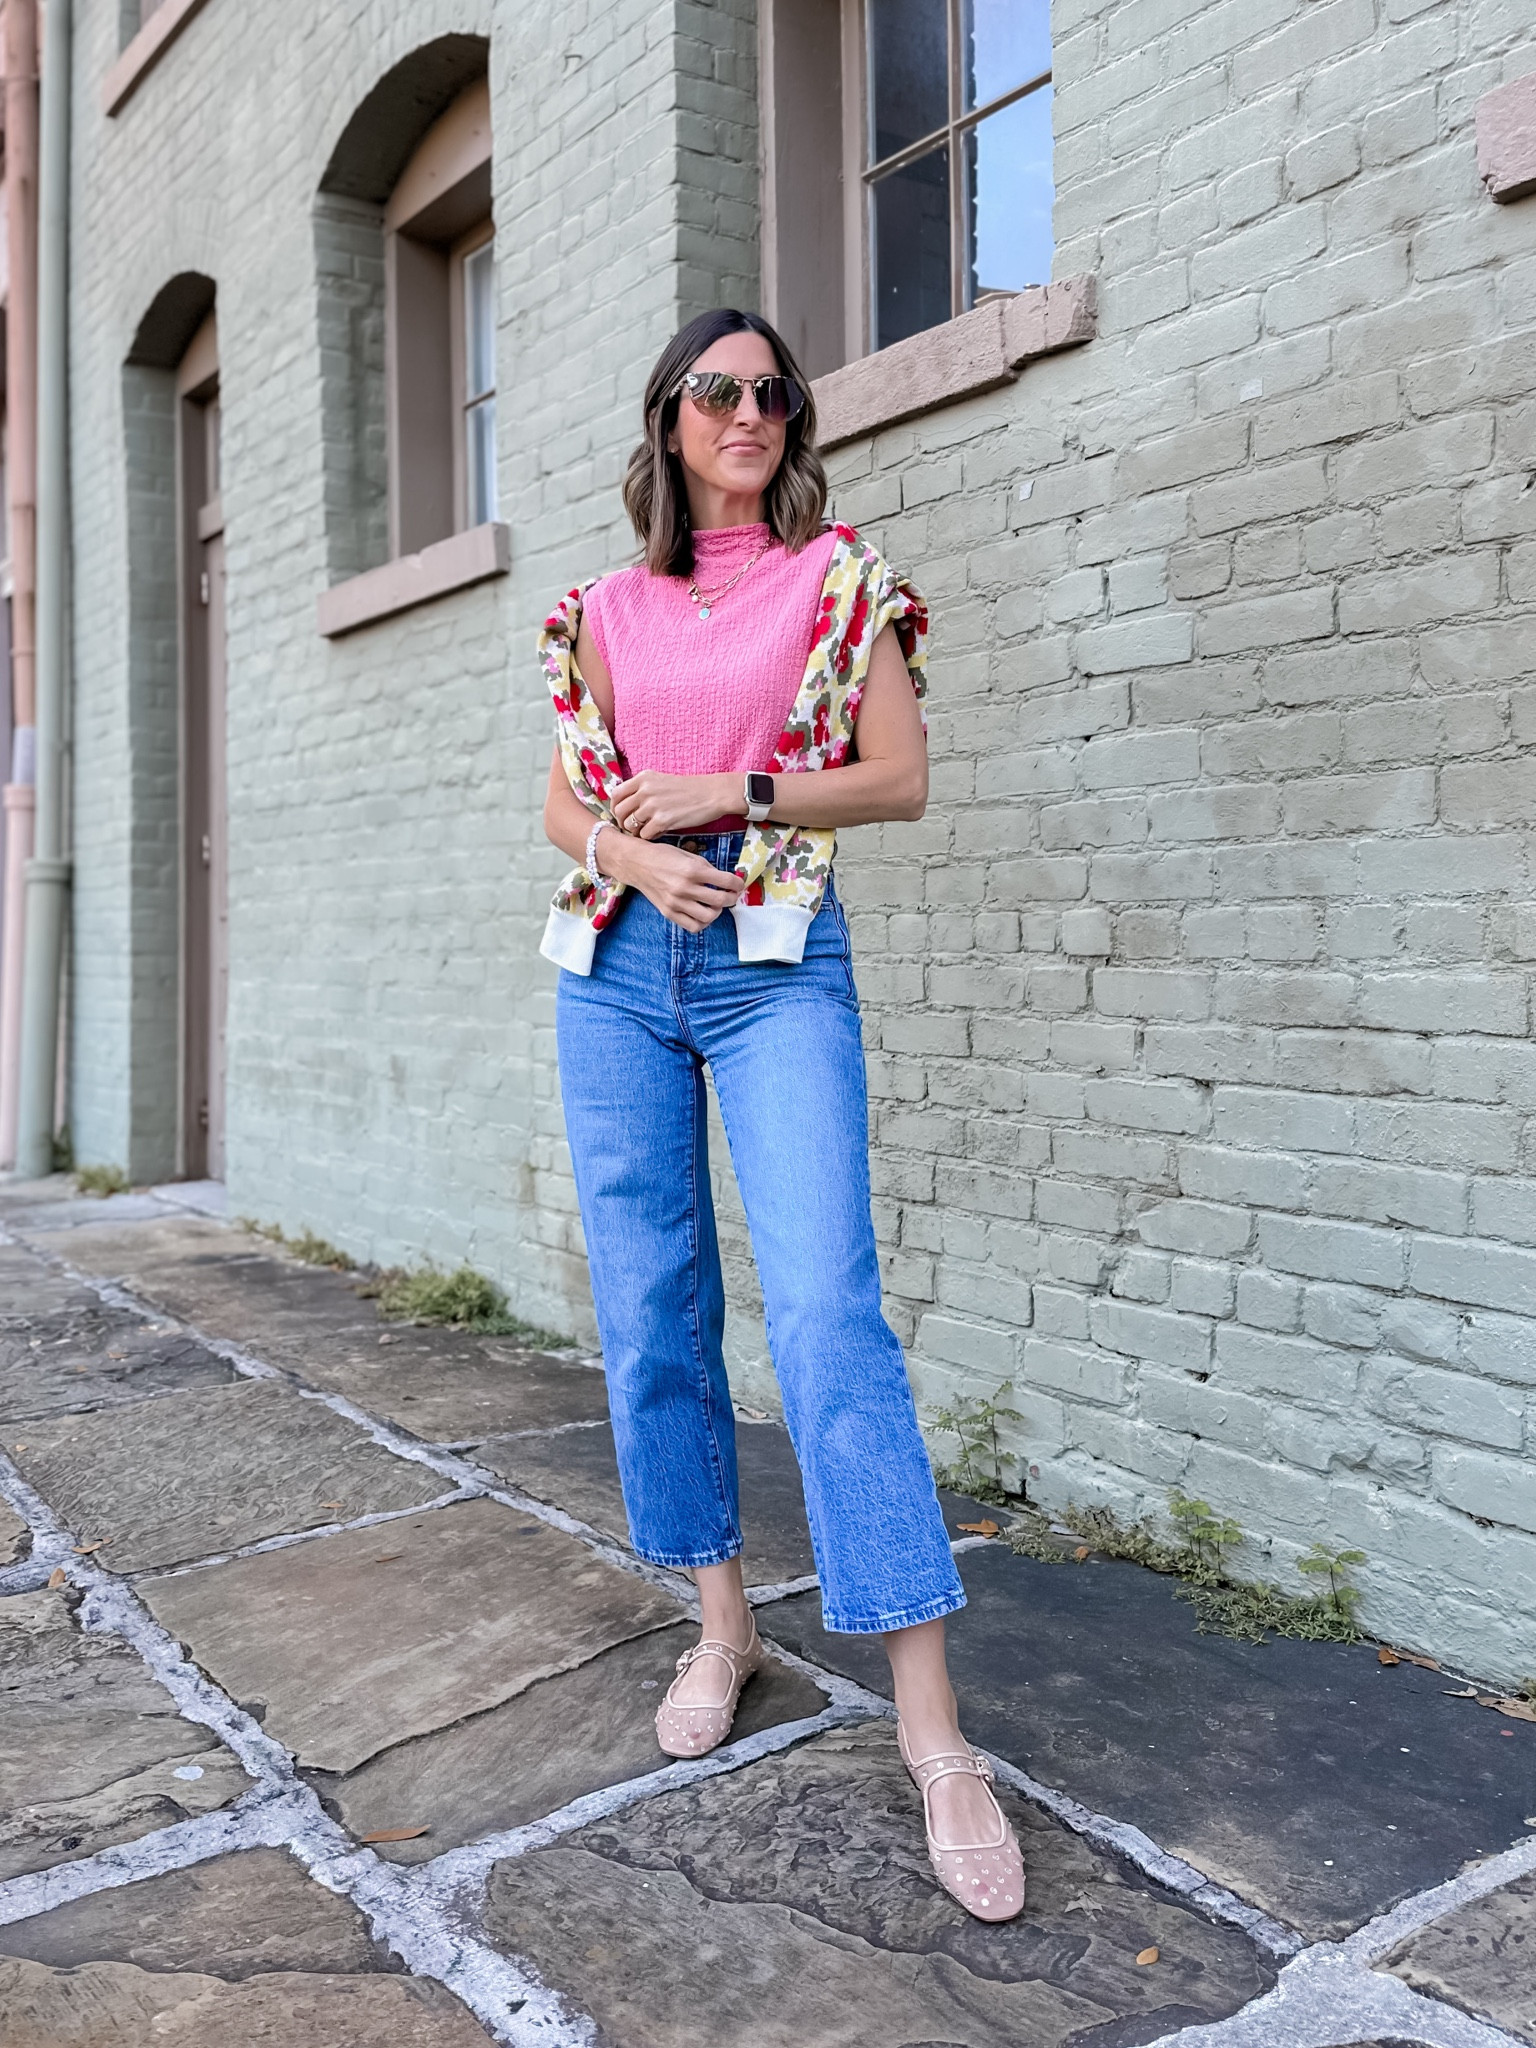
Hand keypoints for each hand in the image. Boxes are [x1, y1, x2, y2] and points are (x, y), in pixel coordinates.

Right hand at [601, 832, 744, 932]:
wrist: (637, 864)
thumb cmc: (662, 856)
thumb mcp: (688, 855)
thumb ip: (707, 868)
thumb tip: (725, 880)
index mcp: (693, 870)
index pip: (726, 881)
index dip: (738, 884)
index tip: (739, 884)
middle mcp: (685, 887)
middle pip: (721, 900)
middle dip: (732, 898)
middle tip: (732, 895)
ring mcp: (676, 902)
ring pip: (709, 916)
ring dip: (718, 911)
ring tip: (716, 905)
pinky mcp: (669, 912)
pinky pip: (693, 926)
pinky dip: (703, 922)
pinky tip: (703, 913)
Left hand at [612, 771, 737, 838]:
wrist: (712, 794)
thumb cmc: (689, 789)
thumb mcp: (662, 780)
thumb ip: (643, 789)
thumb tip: (625, 805)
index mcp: (643, 778)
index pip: (616, 794)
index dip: (615, 808)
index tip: (622, 815)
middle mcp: (645, 790)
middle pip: (620, 811)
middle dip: (623, 822)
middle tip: (632, 828)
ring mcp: (653, 805)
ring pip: (630, 825)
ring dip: (636, 831)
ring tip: (648, 830)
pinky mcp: (663, 820)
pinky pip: (644, 834)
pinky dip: (650, 837)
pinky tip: (660, 832)